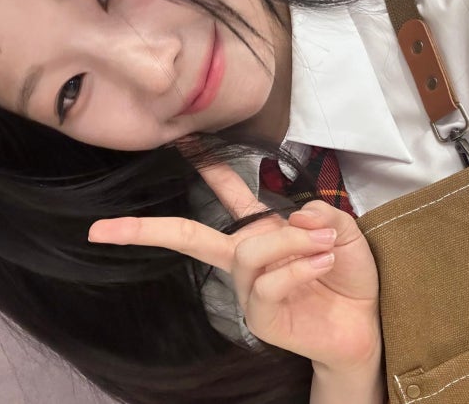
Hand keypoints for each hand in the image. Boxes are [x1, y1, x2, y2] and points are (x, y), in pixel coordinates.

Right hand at [87, 162, 380, 371]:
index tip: (181, 143)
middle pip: (188, 237)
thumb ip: (319, 214)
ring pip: (249, 251)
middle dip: (145, 229)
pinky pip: (267, 283)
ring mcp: (247, 290)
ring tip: (326, 248)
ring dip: (292, 244)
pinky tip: (323, 265)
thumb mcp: (343, 231)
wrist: (363, 325)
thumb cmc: (348, 275)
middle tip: (105, 227)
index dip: (207, 169)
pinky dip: (299, 268)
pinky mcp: (258, 317)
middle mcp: (245, 258)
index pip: (227, 197)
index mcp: (261, 232)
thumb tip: (293, 216)